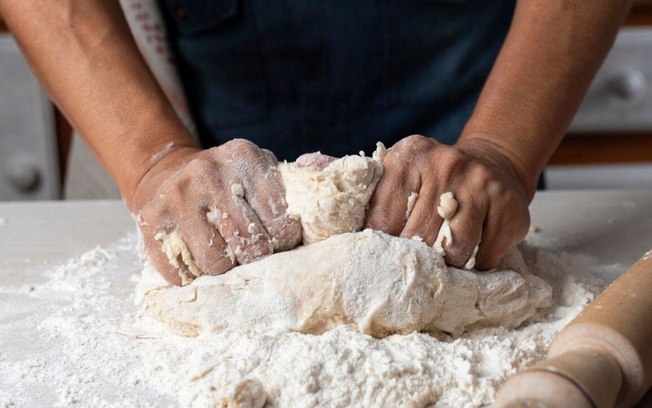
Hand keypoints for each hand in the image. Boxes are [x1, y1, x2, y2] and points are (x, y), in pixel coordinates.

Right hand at [131, 139, 301, 284]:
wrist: (162, 172)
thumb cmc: (223, 180)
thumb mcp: (255, 170)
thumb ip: (285, 190)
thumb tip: (320, 226)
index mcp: (244, 158)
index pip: (282, 223)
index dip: (285, 243)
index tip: (279, 243)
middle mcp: (210, 175)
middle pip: (252, 247)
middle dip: (257, 259)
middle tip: (252, 255)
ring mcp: (177, 198)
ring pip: (218, 265)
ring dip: (226, 270)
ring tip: (226, 258)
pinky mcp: (151, 222)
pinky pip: (182, 273)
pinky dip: (194, 277)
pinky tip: (197, 259)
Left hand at [365, 135, 531, 269]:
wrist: (491, 163)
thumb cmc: (432, 180)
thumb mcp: (400, 174)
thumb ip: (373, 200)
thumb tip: (343, 241)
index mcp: (410, 155)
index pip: (383, 218)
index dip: (380, 245)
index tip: (379, 258)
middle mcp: (448, 164)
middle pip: (419, 237)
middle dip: (413, 258)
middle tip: (412, 265)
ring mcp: (483, 185)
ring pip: (455, 251)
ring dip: (446, 265)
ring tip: (441, 259)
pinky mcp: (512, 208)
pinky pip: (485, 258)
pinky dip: (475, 264)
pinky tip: (471, 249)